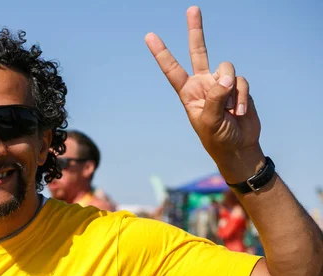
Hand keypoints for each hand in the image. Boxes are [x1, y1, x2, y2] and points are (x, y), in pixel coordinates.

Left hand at [145, 6, 261, 161]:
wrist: (238, 146)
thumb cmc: (217, 138)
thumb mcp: (209, 121)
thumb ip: (214, 98)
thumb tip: (225, 79)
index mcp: (187, 92)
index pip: (172, 69)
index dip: (161, 52)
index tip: (149, 36)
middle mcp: (203, 83)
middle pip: (198, 51)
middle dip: (196, 30)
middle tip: (192, 9)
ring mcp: (221, 83)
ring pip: (227, 69)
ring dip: (231, 90)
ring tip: (230, 111)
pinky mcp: (238, 86)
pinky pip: (241, 82)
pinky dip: (241, 96)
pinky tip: (238, 112)